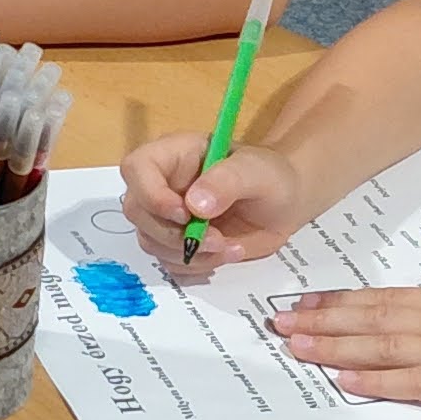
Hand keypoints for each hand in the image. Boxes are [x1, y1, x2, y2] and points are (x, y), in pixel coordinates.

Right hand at [120, 135, 307, 270]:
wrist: (284, 204)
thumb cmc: (270, 177)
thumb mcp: (256, 172)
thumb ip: (226, 181)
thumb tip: (195, 206)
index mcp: (173, 154)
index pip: (136, 168)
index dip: (151, 194)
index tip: (185, 214)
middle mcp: (162, 183)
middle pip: (136, 211)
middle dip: (173, 234)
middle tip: (217, 238)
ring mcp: (166, 215)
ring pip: (150, 241)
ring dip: (189, 254)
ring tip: (228, 247)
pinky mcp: (176, 241)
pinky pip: (168, 261)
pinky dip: (196, 266)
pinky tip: (226, 253)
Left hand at [272, 268, 420, 419]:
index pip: (385, 297)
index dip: (340, 300)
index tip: (302, 302)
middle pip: (374, 318)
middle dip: (323, 320)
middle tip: (277, 323)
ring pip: (384, 346)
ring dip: (335, 346)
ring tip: (295, 347)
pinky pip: (414, 382)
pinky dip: (376, 379)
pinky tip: (344, 380)